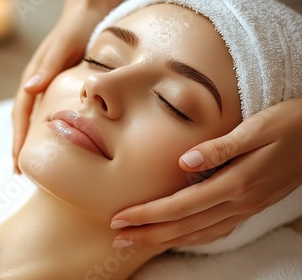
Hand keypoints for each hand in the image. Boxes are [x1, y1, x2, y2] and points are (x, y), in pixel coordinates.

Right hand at [12, 0, 120, 172]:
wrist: (87, 13)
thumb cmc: (77, 28)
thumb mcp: (64, 46)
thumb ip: (48, 66)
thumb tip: (29, 90)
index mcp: (34, 77)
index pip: (21, 114)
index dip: (18, 139)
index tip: (17, 162)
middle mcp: (36, 83)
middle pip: (22, 120)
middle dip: (18, 145)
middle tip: (18, 172)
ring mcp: (45, 84)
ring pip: (32, 117)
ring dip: (28, 140)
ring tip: (29, 162)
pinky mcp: (56, 85)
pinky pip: (44, 111)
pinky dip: (42, 129)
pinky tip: (50, 140)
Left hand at [111, 98, 301, 247]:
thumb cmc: (289, 123)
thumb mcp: (257, 127)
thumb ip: (221, 147)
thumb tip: (185, 161)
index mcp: (237, 182)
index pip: (181, 205)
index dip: (148, 214)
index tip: (120, 218)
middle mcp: (240, 202)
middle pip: (185, 226)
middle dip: (148, 234)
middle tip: (118, 238)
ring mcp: (247, 208)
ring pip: (200, 233)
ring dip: (166, 239)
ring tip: (137, 241)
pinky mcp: (252, 206)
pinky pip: (217, 230)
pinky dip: (193, 238)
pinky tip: (178, 238)